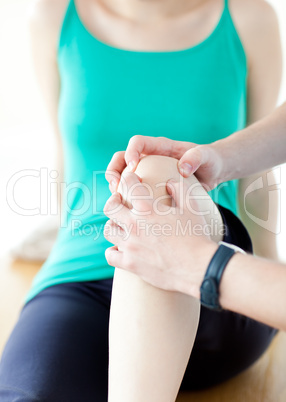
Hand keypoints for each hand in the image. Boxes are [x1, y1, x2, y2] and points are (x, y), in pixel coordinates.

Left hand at [103, 171, 217, 296]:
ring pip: (108, 230)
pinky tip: (120, 248)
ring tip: (121, 225)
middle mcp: (134, 225)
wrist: (199, 267)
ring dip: (114, 225)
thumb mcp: (192, 208)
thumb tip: (170, 181)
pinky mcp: (130, 264)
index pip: (129, 185)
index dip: (128, 178)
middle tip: (119, 201)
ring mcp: (130, 246)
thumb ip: (180, 190)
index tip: (131, 179)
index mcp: (148, 209)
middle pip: (110, 207)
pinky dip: (113, 251)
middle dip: (113, 200)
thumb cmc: (196, 236)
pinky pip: (110, 255)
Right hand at [105, 135, 224, 193]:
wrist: (212, 172)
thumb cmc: (209, 160)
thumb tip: (182, 168)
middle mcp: (150, 157)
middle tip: (115, 185)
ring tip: (117, 198)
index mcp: (160, 147)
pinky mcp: (150, 185)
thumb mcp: (206, 157)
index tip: (133, 166)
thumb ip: (196, 157)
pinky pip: (134, 190)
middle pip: (122, 157)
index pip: (138, 142)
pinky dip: (127, 198)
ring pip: (123, 175)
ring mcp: (148, 171)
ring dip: (116, 185)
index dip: (131, 152)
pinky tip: (130, 211)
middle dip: (114, 169)